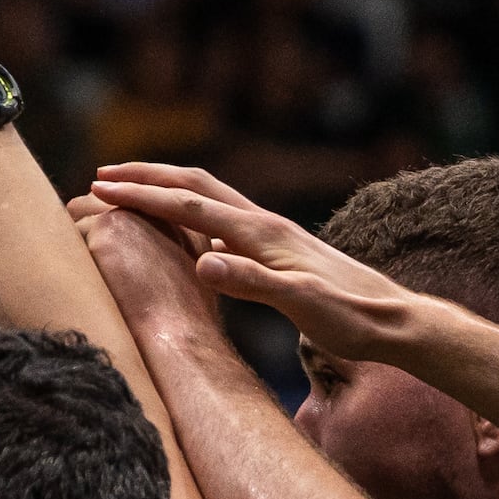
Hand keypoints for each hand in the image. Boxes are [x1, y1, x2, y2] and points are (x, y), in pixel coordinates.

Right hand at [90, 162, 423, 362]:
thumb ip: (253, 283)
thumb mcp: (302, 306)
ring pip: (211, 197)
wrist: (396, 322)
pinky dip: (194, 214)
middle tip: (102, 176)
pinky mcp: (281, 250)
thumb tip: (202, 260)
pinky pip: (225, 220)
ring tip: (135, 191)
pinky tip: (187, 230)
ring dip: (169, 189)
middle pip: (197, 185)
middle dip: (148, 177)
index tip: (102, 187)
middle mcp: (267, 224)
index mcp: (264, 233)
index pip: (190, 204)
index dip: (143, 195)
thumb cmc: (352, 319)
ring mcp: (275, 235)